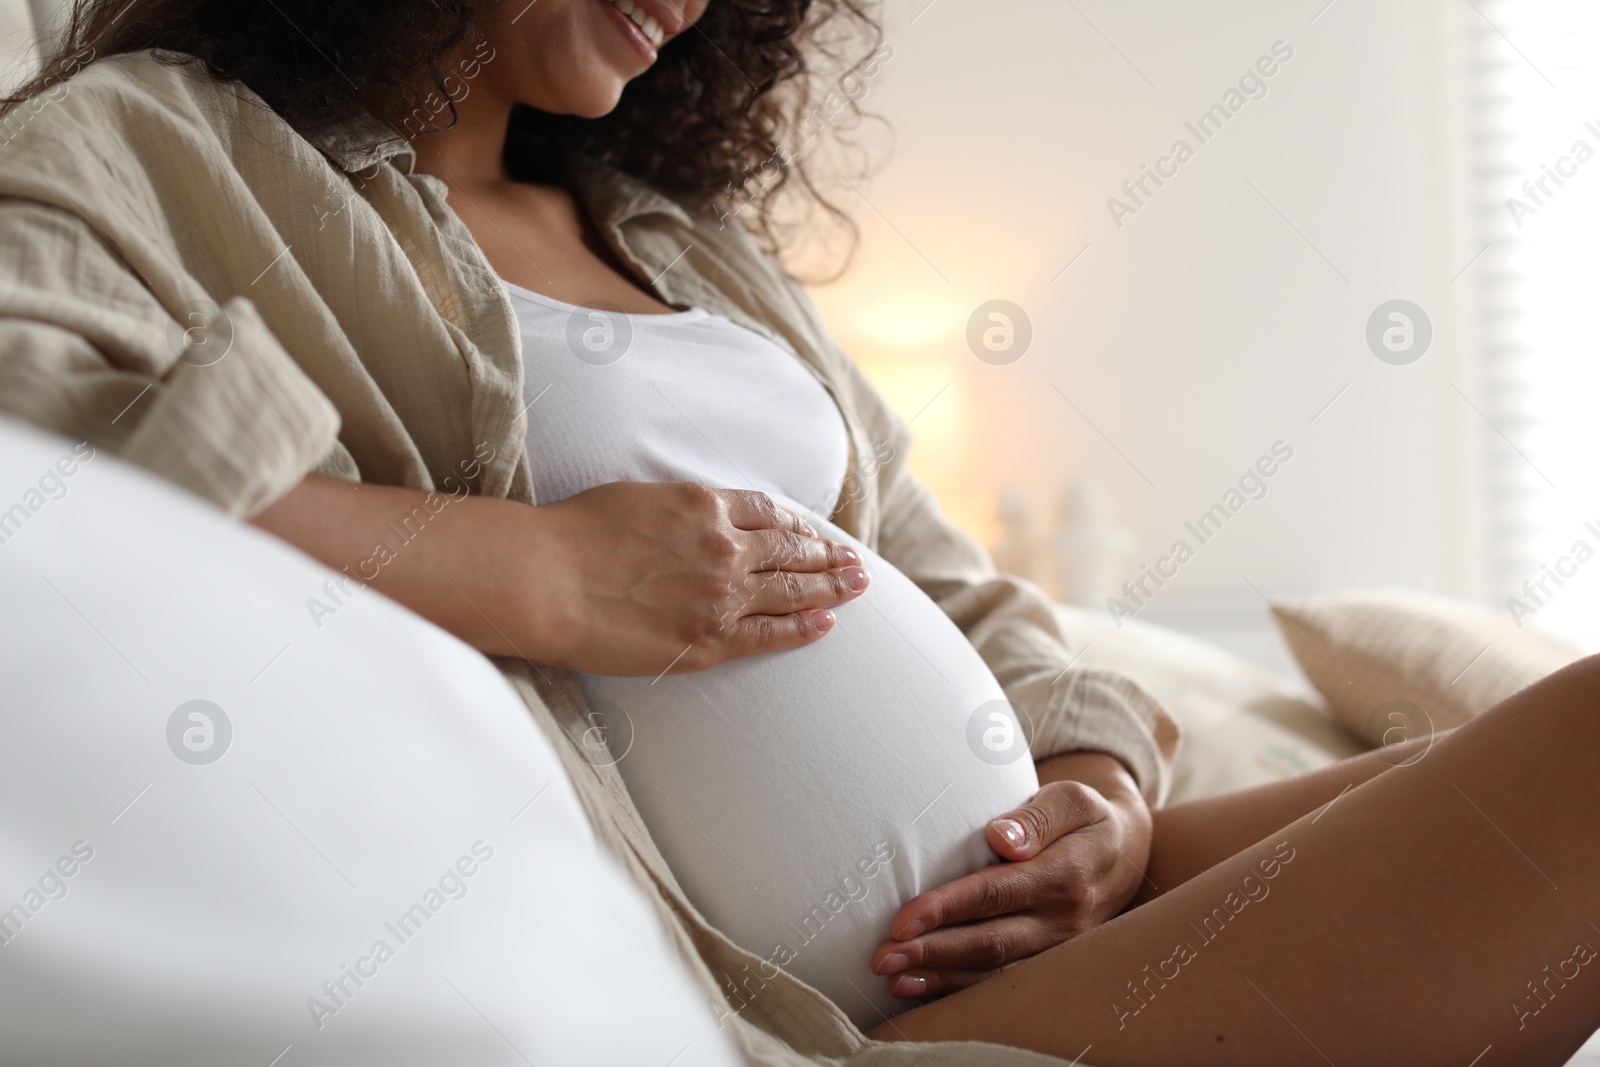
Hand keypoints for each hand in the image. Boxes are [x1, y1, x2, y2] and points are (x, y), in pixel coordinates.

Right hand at [530, 482, 868, 674]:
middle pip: (792, 549)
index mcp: (704, 505)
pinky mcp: (710, 639)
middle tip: (855, 560)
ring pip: (792, 589)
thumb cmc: (574, 535)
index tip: (812, 532)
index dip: (796, 524)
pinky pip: (772, 634)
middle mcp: (724, 546)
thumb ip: (679, 507)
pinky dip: (804, 627)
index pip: (767, 512)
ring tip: (857, 585)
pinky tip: (826, 623)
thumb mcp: (637, 497)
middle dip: (827, 554)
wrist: (547, 579)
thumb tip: (699, 515)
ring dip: (831, 587)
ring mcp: (722, 594)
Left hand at [870, 752, 1151, 998]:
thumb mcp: (1072, 799)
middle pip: (990, 942)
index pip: (997, 894)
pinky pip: (1000, 982)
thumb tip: (1002, 838)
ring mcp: (1057, 948)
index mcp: (1065, 875)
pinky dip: (956, 988)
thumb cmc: (1084, 819)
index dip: (948, 908)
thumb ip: (1039, 817)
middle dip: (933, 951)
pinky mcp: (1046, 961)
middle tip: (882, 957)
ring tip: (892, 977)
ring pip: (993, 971)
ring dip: (939, 976)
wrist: (1125, 852)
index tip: (903, 919)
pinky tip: (917, 986)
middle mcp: (1063, 920)